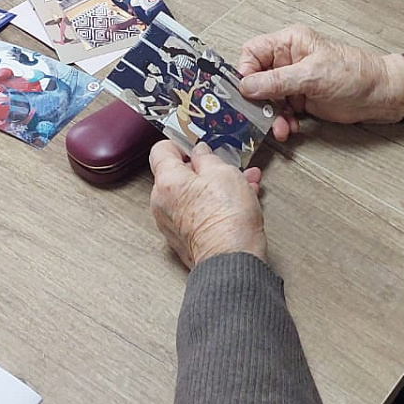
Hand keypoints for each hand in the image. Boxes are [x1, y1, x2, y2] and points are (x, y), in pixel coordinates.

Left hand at [149, 140, 266, 268]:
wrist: (232, 260)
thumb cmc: (226, 219)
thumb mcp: (223, 172)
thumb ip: (207, 157)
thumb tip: (200, 152)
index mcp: (167, 182)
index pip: (161, 150)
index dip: (180, 143)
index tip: (195, 144)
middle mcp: (162, 203)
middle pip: (178, 174)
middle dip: (204, 168)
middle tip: (224, 166)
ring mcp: (172, 223)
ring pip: (192, 194)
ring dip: (214, 186)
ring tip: (242, 184)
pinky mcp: (184, 238)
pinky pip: (196, 212)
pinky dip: (213, 205)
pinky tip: (238, 202)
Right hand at [238, 24, 403, 140]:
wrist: (380, 95)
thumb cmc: (356, 74)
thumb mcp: (313, 75)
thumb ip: (277, 81)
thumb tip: (247, 86)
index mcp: (290, 42)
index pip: (253, 52)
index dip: (245, 72)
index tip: (247, 92)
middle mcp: (289, 60)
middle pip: (256, 78)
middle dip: (258, 100)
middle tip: (261, 115)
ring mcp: (294, 80)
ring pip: (267, 99)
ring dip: (271, 115)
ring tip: (280, 127)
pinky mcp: (301, 99)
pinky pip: (280, 111)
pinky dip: (282, 121)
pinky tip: (290, 127)